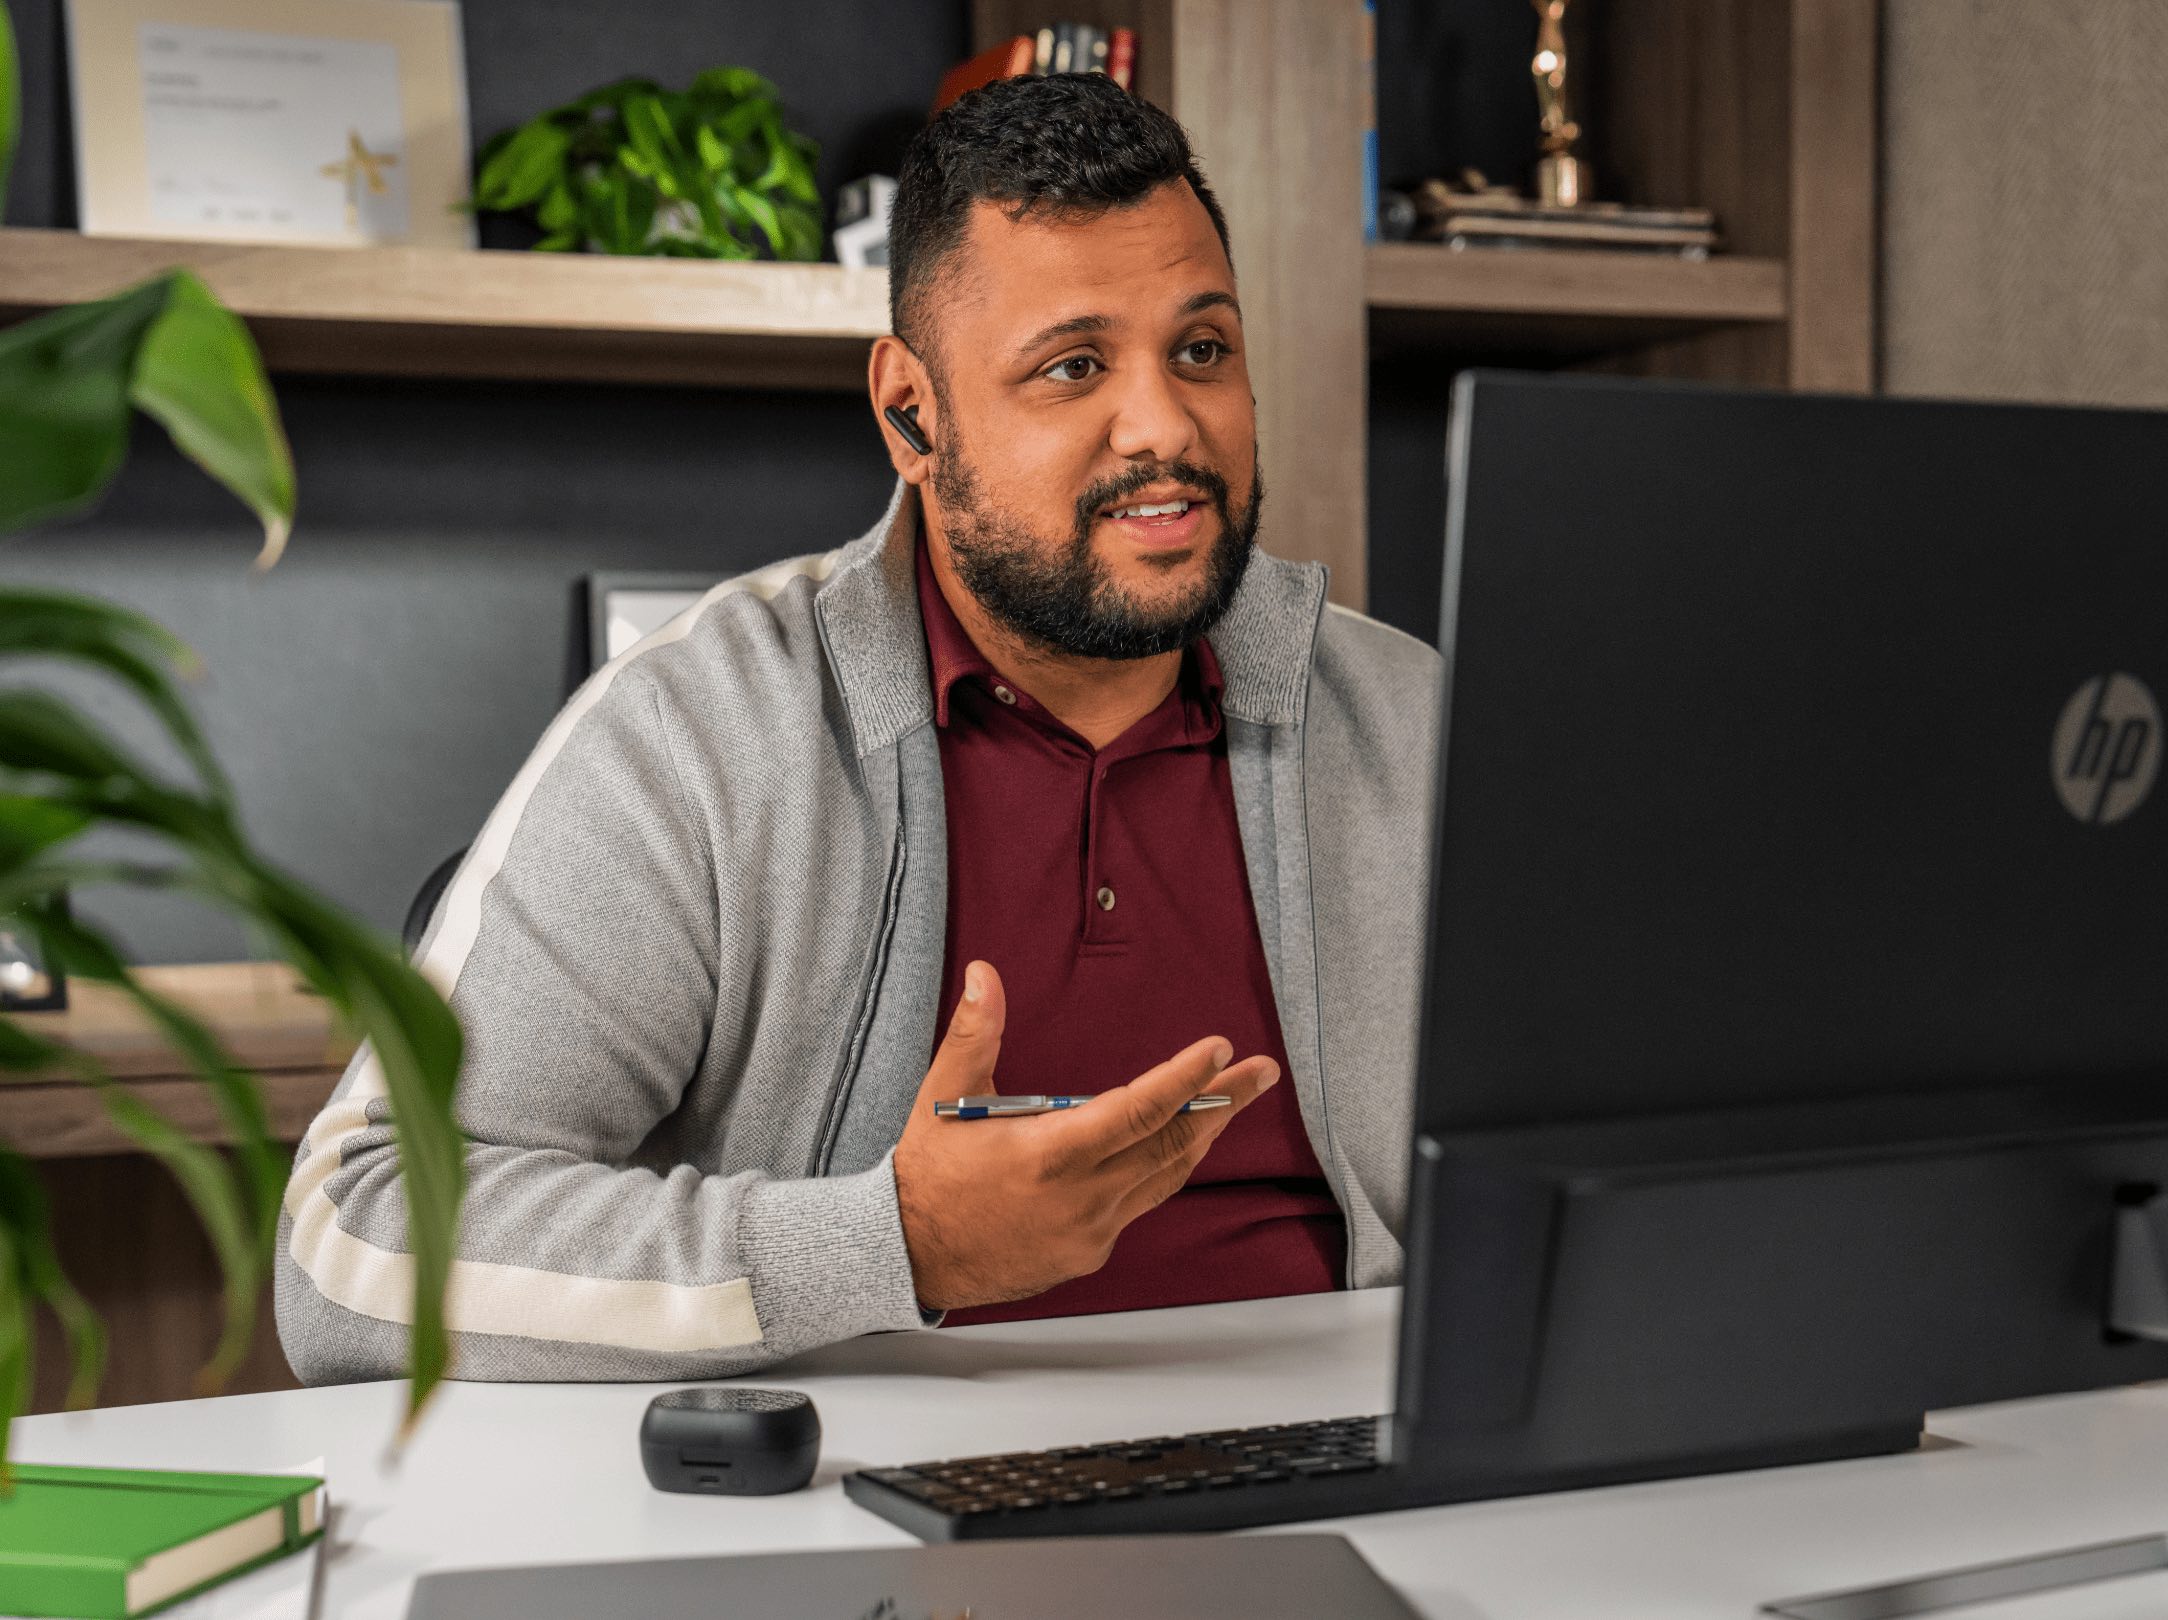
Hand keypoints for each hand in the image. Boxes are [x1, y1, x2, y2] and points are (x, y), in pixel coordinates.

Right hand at [892, 961, 1281, 1311]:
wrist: (909, 1255)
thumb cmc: (928, 1175)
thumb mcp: (944, 1095)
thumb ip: (975, 1032)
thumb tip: (985, 974)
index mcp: (1049, 1155)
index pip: (1137, 1110)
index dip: (1184, 1078)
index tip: (1219, 1050)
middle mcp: (1080, 1198)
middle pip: (1170, 1144)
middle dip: (1221, 1103)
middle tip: (1260, 1072)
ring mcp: (1089, 1231)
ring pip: (1163, 1177)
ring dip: (1200, 1136)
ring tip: (1229, 1103)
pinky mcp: (1088, 1253)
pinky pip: (1138, 1205)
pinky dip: (1159, 1171)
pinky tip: (1170, 1148)